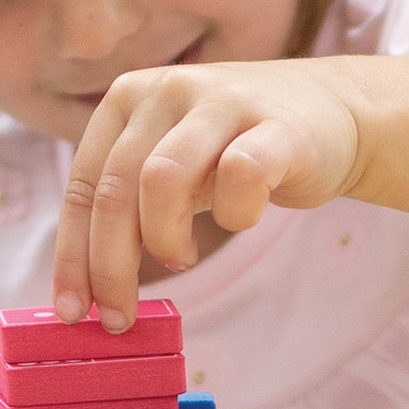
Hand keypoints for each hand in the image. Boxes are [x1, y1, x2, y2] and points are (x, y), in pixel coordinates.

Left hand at [53, 58, 364, 330]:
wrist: (335, 114)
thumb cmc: (240, 151)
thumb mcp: (173, 167)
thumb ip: (131, 207)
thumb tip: (87, 292)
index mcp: (127, 98)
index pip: (83, 185)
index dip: (72, 255)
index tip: (72, 311)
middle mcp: (167, 90)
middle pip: (115, 190)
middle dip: (109, 267)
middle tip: (119, 318)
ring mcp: (222, 101)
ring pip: (162, 179)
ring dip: (162, 238)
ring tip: (179, 257)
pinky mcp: (276, 125)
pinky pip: (239, 176)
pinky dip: (234, 214)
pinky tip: (239, 219)